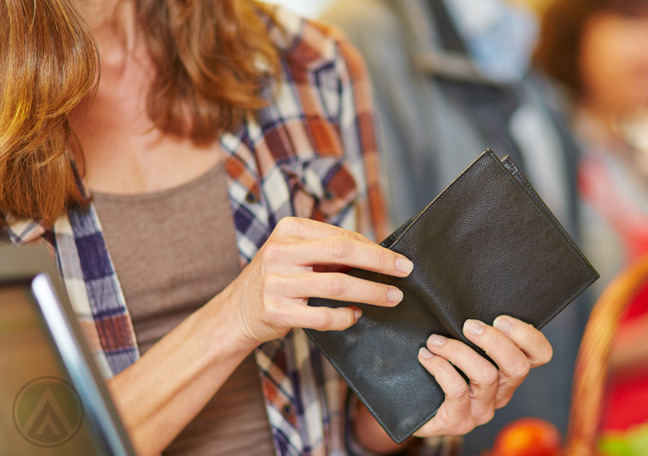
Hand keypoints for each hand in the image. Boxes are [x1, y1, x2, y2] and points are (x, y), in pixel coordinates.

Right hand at [221, 217, 413, 346]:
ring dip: (370, 292)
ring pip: (337, 284)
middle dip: (379, 262)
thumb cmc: (276, 279)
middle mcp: (280, 252)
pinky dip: (345, 317)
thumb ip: (326, 251)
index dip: (374, 248)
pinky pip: (322, 315)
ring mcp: (277, 282)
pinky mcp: (277, 310)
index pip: (341, 235)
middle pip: (342, 251)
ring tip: (392, 297)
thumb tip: (376, 255)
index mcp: (288, 229)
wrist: (235, 312)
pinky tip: (356, 316)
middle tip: (404, 271)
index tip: (397, 259)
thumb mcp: (294, 255)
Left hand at [414, 316, 552, 436]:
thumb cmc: (438, 368)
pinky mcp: (460, 421)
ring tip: (434, 341)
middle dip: (493, 340)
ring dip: (458, 351)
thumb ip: (472, 329)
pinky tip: (426, 356)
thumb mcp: (460, 345)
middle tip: (467, 325)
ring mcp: (482, 410)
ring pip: (486, 375)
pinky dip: (440, 367)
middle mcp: (501, 392)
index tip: (500, 318)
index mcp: (508, 371)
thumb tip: (468, 299)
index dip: (528, 335)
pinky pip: (457, 390)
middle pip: (518, 366)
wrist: (410, 408)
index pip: (540, 355)